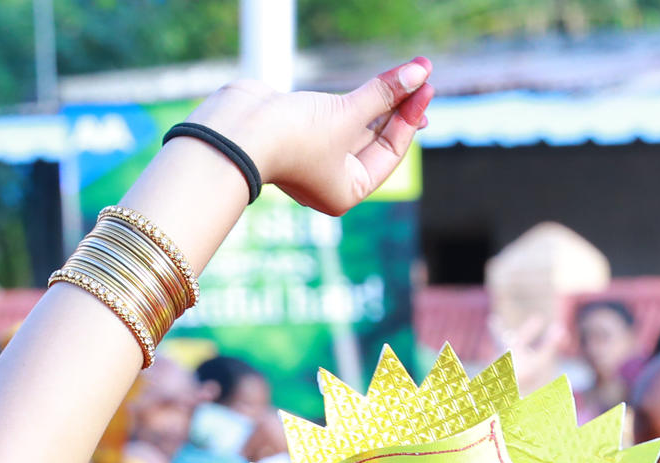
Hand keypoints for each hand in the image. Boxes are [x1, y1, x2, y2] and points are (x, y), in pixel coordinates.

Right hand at [185, 58, 434, 216]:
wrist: (235, 131)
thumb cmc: (290, 138)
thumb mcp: (346, 115)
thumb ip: (383, 94)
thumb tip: (418, 73)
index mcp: (347, 190)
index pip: (391, 151)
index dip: (410, 116)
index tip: (424, 84)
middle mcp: (333, 177)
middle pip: (377, 137)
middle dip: (399, 107)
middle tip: (422, 77)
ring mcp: (316, 153)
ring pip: (359, 123)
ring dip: (381, 99)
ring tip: (407, 75)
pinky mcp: (301, 129)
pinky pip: (339, 113)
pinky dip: (357, 97)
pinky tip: (377, 81)